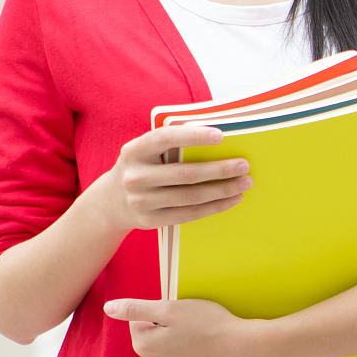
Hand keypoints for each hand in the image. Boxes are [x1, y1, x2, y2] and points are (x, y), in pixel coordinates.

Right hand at [95, 123, 252, 232]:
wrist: (111, 202)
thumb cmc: (141, 167)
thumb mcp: (145, 151)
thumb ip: (171, 143)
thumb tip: (218, 137)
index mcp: (134, 151)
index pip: (165, 139)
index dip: (193, 136)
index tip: (220, 135)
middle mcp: (135, 176)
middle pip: (185, 174)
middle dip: (219, 169)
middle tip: (244, 165)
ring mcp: (141, 201)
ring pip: (191, 196)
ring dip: (222, 190)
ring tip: (244, 183)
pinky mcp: (150, 220)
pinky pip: (189, 214)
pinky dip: (214, 206)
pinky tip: (232, 199)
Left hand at [103, 296, 270, 356]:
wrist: (239, 348)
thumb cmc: (207, 324)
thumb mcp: (170, 309)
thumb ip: (136, 308)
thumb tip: (108, 308)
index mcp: (144, 344)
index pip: (138, 323)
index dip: (158, 316)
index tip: (178, 317)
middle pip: (147, 342)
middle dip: (161, 333)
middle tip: (188, 328)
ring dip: (168, 350)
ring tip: (193, 342)